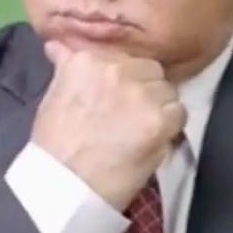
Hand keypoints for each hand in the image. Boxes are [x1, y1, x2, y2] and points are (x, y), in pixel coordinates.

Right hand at [33, 41, 185, 210]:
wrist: (64, 187)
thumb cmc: (54, 145)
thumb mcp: (53, 96)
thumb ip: (65, 67)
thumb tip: (58, 45)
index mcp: (88, 60)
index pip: (122, 58)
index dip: (123, 80)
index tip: (114, 99)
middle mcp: (116, 69)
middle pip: (149, 70)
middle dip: (143, 89)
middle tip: (129, 116)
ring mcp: (139, 94)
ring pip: (166, 90)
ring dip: (158, 107)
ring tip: (138, 130)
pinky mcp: (158, 120)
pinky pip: (179, 113)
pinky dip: (170, 127)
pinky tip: (151, 140)